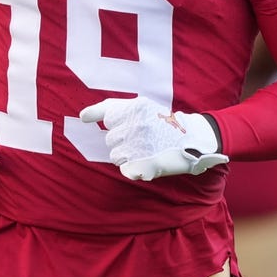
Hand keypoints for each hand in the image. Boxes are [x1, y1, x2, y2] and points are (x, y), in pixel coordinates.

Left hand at [79, 96, 227, 180]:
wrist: (194, 138)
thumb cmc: (163, 122)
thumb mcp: (143, 107)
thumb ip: (113, 109)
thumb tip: (82, 116)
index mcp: (135, 108)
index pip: (108, 115)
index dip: (102, 118)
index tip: (88, 118)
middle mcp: (136, 126)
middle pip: (110, 139)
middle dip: (121, 141)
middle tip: (140, 138)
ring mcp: (140, 145)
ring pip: (115, 156)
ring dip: (125, 155)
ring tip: (144, 150)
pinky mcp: (144, 164)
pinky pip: (124, 169)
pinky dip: (131, 168)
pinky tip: (144, 161)